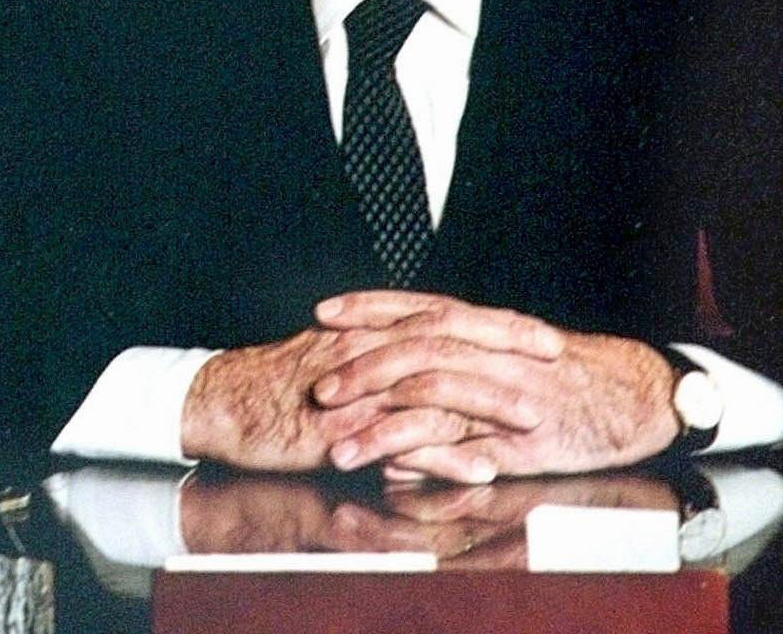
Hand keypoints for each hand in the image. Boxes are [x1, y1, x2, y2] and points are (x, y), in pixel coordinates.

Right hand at [180, 323, 533, 472]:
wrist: (226, 401)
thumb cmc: (281, 383)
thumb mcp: (340, 357)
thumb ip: (384, 356)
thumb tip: (425, 357)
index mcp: (377, 329)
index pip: (451, 316)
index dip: (498, 324)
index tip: (543, 333)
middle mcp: (374, 346)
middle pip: (452, 336)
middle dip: (508, 345)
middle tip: (555, 354)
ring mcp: (361, 385)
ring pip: (435, 385)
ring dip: (488, 403)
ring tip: (534, 418)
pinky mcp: (348, 426)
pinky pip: (405, 439)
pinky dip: (446, 453)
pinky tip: (480, 467)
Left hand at [312, 291, 679, 480]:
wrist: (637, 394)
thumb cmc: (574, 376)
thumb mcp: (514, 355)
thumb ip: (465, 357)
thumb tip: (412, 372)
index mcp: (487, 327)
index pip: (417, 306)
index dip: (369, 307)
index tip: (324, 313)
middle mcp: (492, 351)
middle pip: (416, 346)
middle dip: (362, 364)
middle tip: (319, 385)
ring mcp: (506, 392)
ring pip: (432, 396)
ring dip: (380, 419)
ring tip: (337, 441)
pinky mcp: (522, 438)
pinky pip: (465, 445)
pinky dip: (423, 454)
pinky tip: (390, 468)